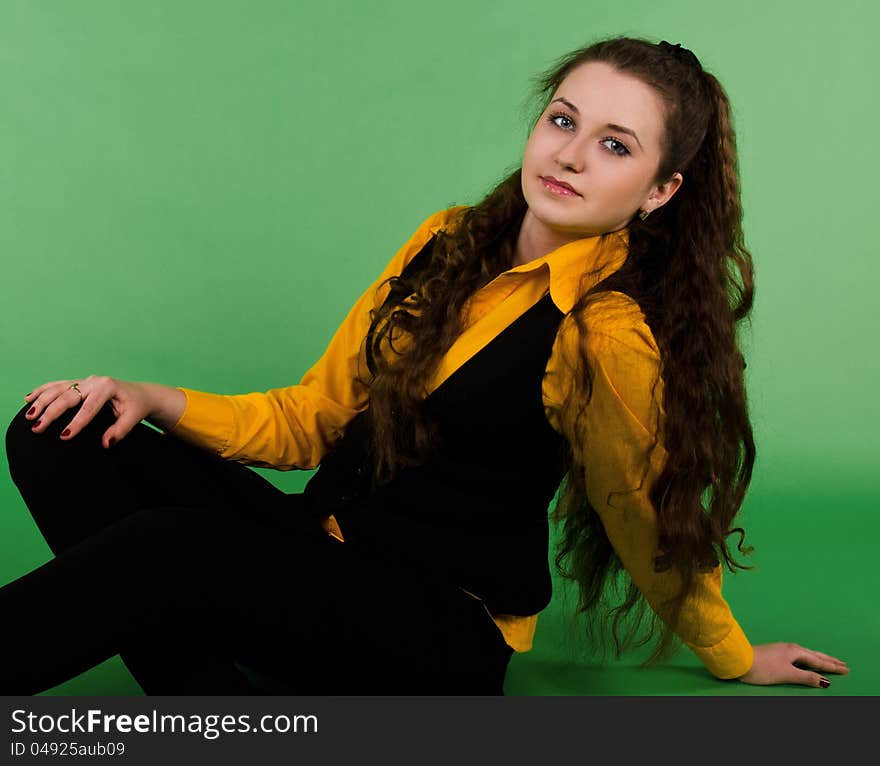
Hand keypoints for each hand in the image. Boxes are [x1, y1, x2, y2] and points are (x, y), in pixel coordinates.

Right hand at [23, 375, 152, 448]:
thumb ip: (120, 430)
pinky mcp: (79, 383)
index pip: (88, 407)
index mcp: (107, 387)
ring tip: (29, 415)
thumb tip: (105, 444)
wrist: (139, 394)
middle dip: (51, 412)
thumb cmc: (136, 406)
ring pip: (58, 388)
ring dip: (42, 400)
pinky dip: (42, 391)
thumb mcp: (133, 418)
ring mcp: (85, 381)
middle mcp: (94, 381)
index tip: (64, 436)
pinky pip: (57, 385)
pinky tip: (28, 398)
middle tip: (37, 428)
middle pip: (68, 396)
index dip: (76, 423)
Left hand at [737, 642, 848, 687]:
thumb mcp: (787, 674)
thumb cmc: (763, 668)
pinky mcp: (775, 653)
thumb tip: (826, 681)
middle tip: (843, 664)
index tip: (846, 669)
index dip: (832, 666)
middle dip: (829, 660)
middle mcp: (790, 648)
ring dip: (819, 658)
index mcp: (795, 652)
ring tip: (829, 662)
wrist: (739, 660)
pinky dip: (808, 659)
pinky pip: (799, 656)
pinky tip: (806, 660)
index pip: (818, 660)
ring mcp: (782, 649)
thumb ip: (806, 677)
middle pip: (814, 655)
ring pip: (806, 654)